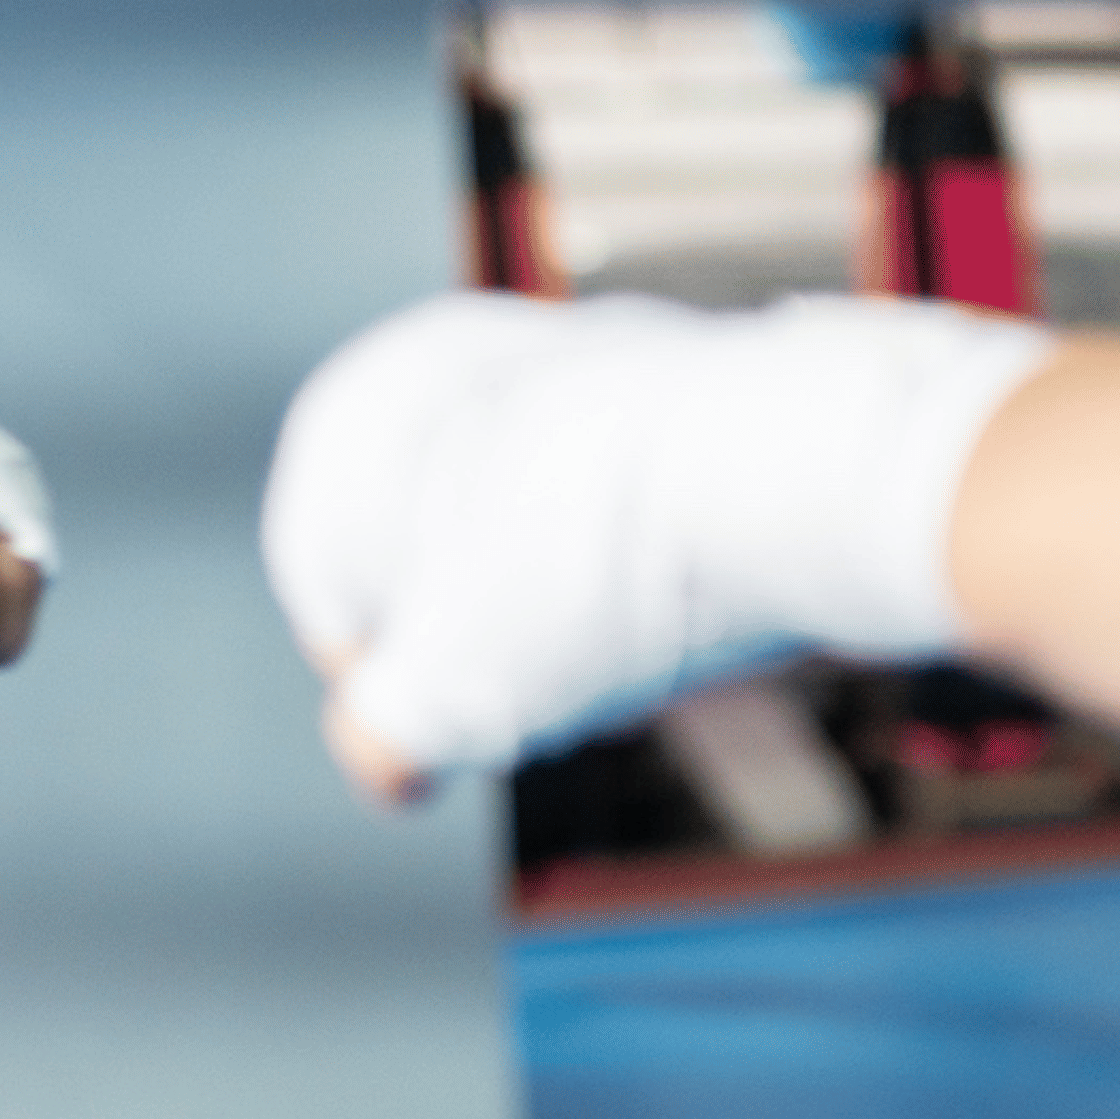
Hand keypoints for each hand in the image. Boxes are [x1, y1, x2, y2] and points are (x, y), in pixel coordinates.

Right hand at [262, 293, 1052, 806]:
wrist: (789, 464)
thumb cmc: (584, 570)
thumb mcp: (440, 695)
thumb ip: (379, 734)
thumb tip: (388, 759)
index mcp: (356, 411)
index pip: (330, 596)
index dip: (392, 687)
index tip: (454, 728)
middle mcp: (452, 359)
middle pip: (438, 563)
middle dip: (488, 642)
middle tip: (553, 692)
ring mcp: (569, 359)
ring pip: (538, 537)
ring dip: (570, 610)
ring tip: (633, 645)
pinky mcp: (677, 381)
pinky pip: (629, 504)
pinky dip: (643, 558)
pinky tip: (694, 592)